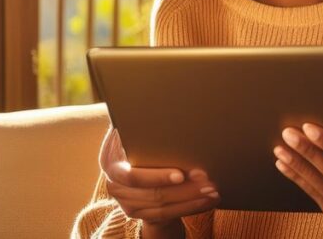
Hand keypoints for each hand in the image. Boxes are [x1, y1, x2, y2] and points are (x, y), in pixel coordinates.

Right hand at [99, 126, 220, 226]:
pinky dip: (189, 208)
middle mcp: (114, 184)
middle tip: (206, 180)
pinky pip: (166, 215)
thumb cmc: (139, 137)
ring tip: (212, 190)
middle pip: (152, 193)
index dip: (158, 177)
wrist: (133, 162)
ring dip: (190, 199)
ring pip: (162, 206)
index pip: (133, 176)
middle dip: (183, 188)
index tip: (181, 174)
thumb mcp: (134, 128)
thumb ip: (140, 123)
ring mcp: (125, 202)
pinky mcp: (138, 213)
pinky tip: (207, 201)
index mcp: (110, 161)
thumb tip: (158, 106)